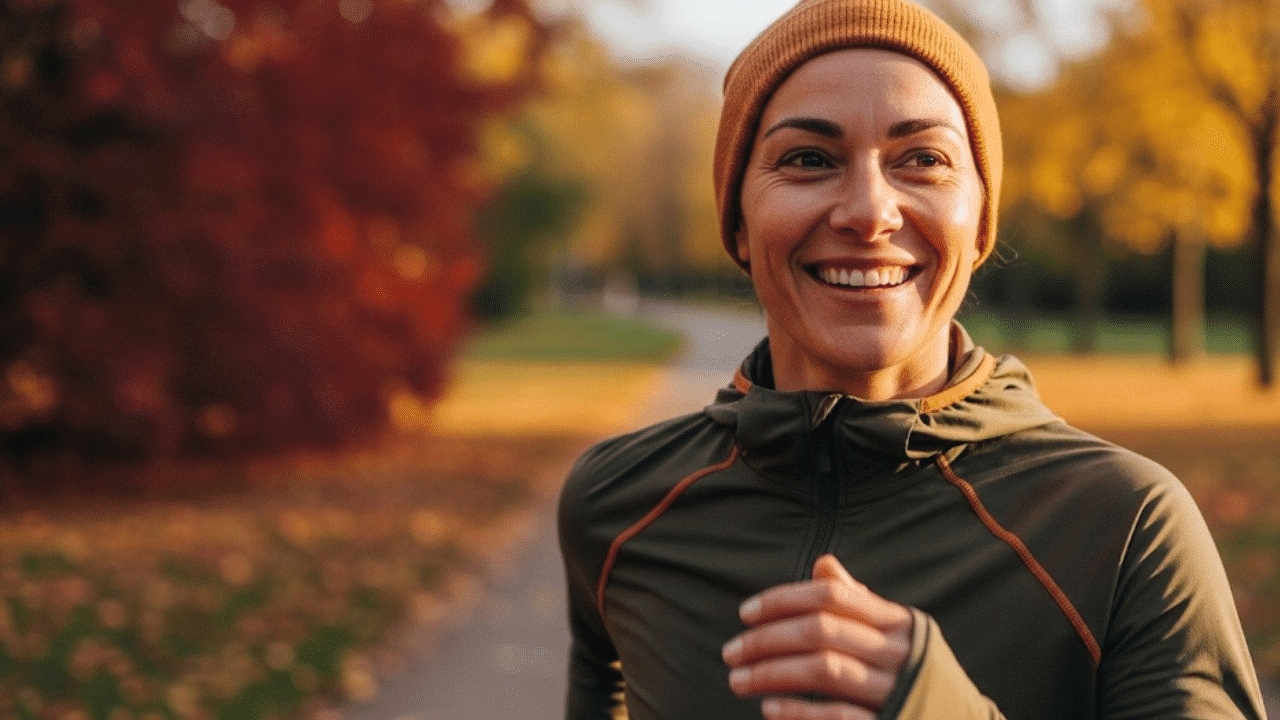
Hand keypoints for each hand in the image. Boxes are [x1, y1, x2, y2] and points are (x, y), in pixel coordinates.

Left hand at [722, 554, 913, 719]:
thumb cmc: (909, 670)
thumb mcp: (890, 631)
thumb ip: (855, 600)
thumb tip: (822, 564)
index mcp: (895, 620)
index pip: (832, 595)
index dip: (784, 599)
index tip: (745, 613)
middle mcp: (896, 651)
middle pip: (821, 631)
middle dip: (768, 639)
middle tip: (730, 652)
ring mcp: (894, 689)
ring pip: (825, 670)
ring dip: (773, 673)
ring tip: (739, 680)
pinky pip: (839, 716)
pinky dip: (800, 712)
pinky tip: (770, 709)